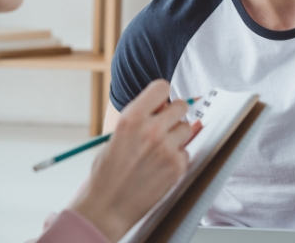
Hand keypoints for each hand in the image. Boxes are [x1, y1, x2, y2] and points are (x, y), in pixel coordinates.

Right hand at [70, 80, 192, 241]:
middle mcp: (151, 130)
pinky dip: (177, 157)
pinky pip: (186, 152)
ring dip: (177, 135)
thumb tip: (162, 108)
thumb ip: (139, 119)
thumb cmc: (107, 173)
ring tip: (160, 148)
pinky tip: (161, 166)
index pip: (161, 87)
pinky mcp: (176, 167)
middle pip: (181, 106)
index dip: (162, 95)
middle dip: (174, 114)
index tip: (160, 102)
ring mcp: (167, 149)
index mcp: (132, 118)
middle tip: (164, 125)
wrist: (108, 206)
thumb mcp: (116, 136)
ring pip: (187, 128)